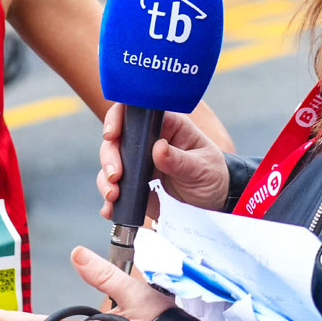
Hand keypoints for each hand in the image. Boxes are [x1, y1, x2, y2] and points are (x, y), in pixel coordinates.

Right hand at [98, 104, 229, 219]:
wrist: (215, 200)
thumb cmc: (212, 174)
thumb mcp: (201, 167)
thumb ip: (179, 159)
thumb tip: (158, 147)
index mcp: (166, 125)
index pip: (135, 111)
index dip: (117, 117)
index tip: (111, 134)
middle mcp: (148, 140)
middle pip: (116, 139)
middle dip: (109, 157)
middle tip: (115, 176)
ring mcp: (139, 162)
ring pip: (111, 163)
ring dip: (106, 179)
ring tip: (113, 195)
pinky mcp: (135, 183)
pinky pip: (116, 187)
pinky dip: (110, 199)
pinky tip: (111, 208)